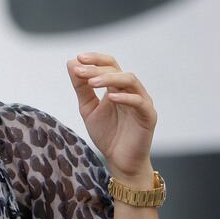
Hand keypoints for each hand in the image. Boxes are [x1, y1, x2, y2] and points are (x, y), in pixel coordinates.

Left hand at [66, 52, 156, 181]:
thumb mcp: (88, 108)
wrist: (120, 160)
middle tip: (79, 71)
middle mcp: (131, 91)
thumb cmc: (107, 133)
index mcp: (117, 87)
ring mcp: (142, 102)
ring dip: (109, 79)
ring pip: (130, 80)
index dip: (95, 59)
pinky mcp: (148, 116)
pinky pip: (139, 102)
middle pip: (118, 69)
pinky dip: (124, 97)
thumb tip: (71, 62)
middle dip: (97, 69)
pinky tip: (109, 98)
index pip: (109, 64)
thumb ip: (81, 87)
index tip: (78, 58)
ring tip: (91, 82)